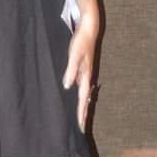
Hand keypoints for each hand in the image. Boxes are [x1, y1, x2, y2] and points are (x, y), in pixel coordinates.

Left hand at [62, 13, 98, 131]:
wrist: (89, 28)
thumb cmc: (81, 41)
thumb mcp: (74, 55)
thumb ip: (71, 70)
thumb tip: (67, 87)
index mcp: (85, 76)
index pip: (82, 99)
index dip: (81, 113)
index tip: (80, 126)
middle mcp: (86, 76)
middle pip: (85, 99)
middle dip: (83, 113)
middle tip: (81, 128)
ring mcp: (85, 72)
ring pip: (83, 93)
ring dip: (81, 105)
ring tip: (80, 117)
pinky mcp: (82, 68)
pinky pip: (81, 86)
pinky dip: (79, 94)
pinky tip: (75, 96)